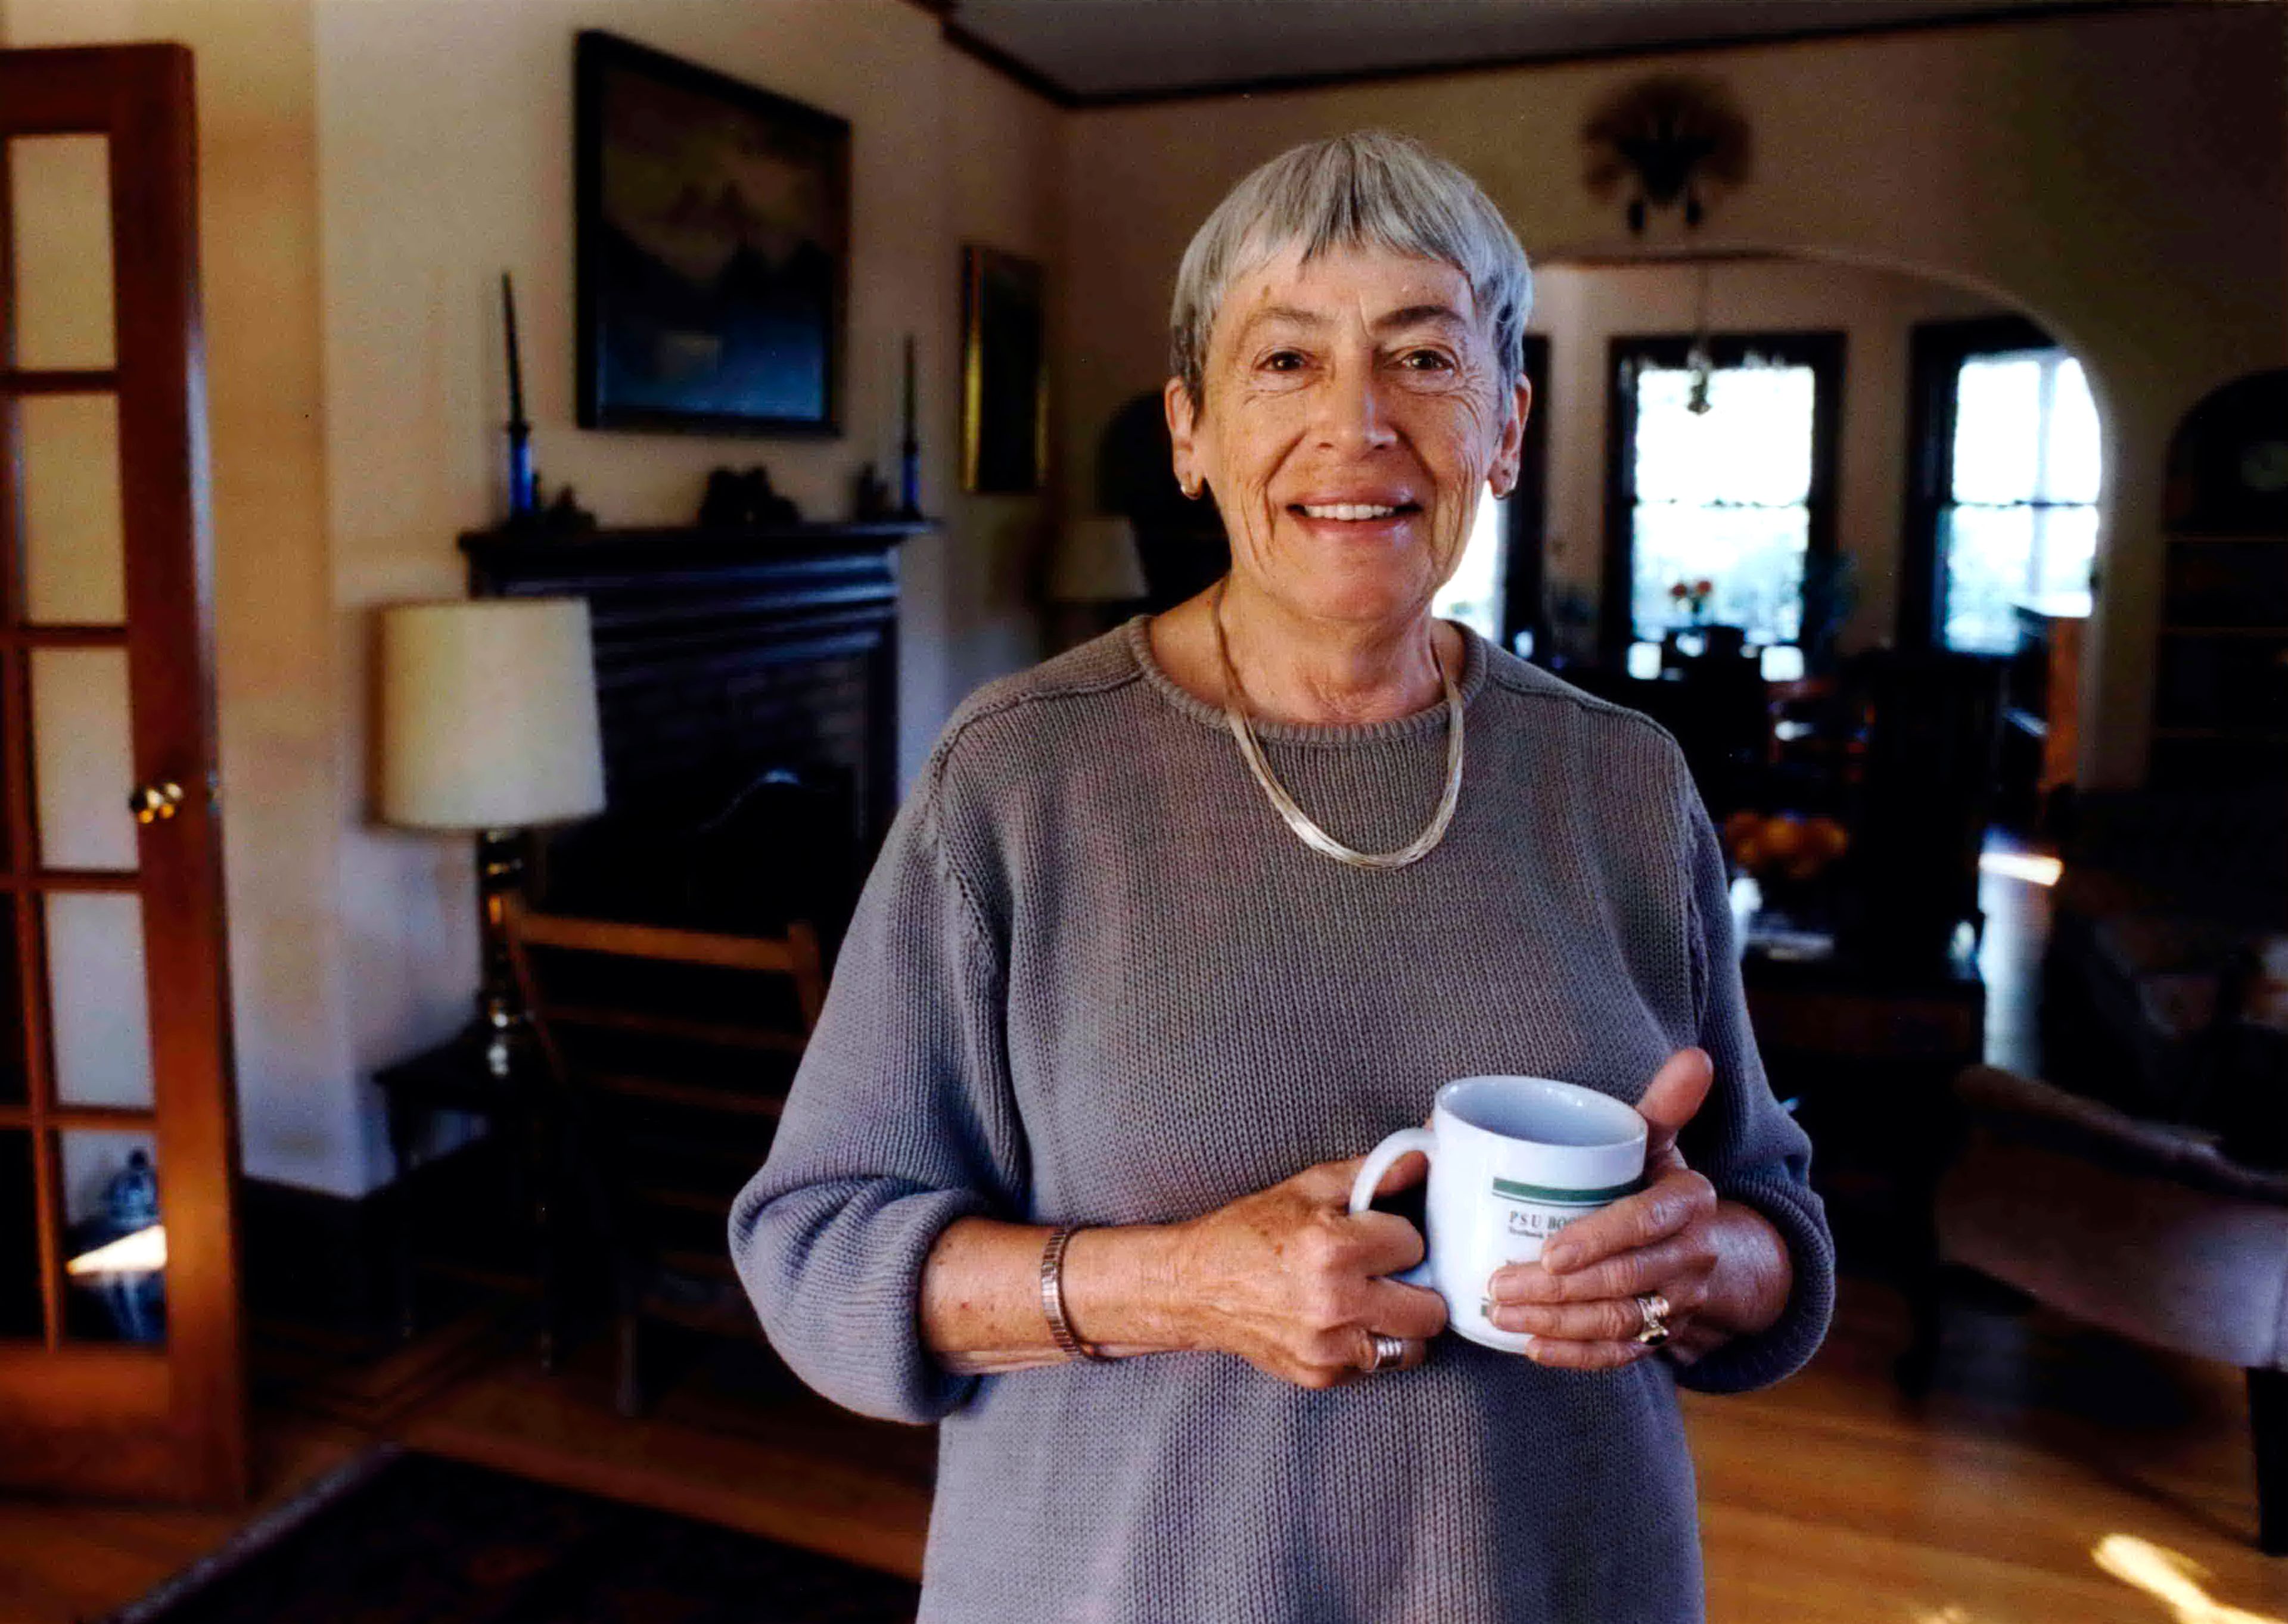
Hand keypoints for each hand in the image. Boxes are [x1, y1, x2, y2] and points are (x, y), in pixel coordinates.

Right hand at [1168, 1152, 1448, 1388]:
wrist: (1194, 1287)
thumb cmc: (1248, 1233)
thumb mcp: (1306, 1188)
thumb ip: (1371, 1174)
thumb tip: (1422, 1160)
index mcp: (1332, 1249)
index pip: (1415, 1245)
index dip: (1398, 1237)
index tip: (1379, 1237)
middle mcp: (1334, 1304)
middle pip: (1429, 1310)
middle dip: (1416, 1287)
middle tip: (1390, 1275)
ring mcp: (1328, 1348)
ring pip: (1411, 1348)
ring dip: (1400, 1324)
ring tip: (1371, 1301)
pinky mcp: (1320, 1376)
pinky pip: (1375, 1367)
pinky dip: (1368, 1346)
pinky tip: (1342, 1322)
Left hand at [1484, 1048, 1786, 1371]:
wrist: (1702, 1246)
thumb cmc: (1656, 1183)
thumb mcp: (1661, 1142)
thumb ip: (1663, 1104)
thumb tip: (1695, 1055)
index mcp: (1689, 1203)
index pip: (1643, 1224)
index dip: (1598, 1241)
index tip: (1549, 1253)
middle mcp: (1692, 1257)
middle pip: (1622, 1280)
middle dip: (1558, 1290)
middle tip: (1498, 1285)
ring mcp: (1678, 1302)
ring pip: (1616, 1321)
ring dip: (1556, 1324)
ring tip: (1501, 1313)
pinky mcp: (1660, 1335)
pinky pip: (1620, 1354)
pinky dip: (1576, 1356)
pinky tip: (1532, 1348)